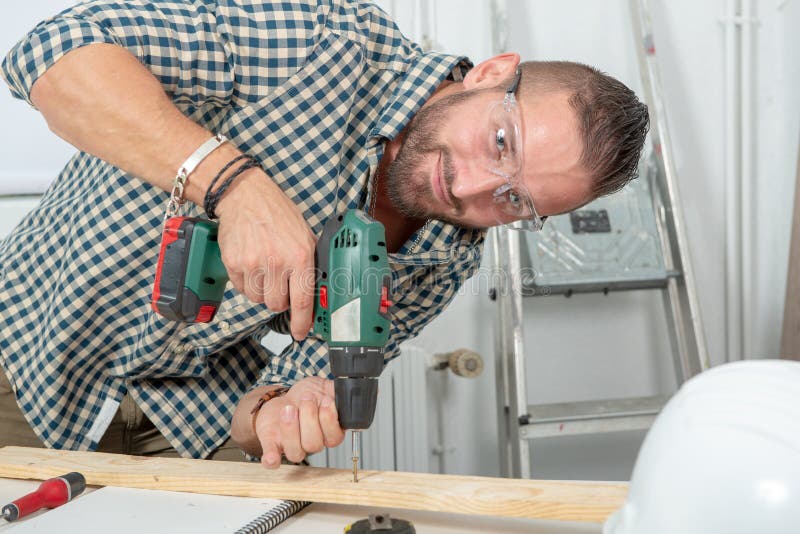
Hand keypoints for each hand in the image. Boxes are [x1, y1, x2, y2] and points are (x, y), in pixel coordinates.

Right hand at [215, 168, 316, 339]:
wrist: (245, 196)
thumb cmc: (278, 215)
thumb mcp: (305, 236)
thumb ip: (309, 265)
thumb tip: (314, 294)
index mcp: (299, 256)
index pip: (302, 300)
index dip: (302, 323)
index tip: (300, 333)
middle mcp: (277, 262)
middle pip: (277, 305)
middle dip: (279, 299)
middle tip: (279, 283)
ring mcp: (253, 263)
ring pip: (258, 299)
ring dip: (262, 291)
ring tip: (264, 269)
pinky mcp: (233, 263)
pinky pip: (242, 289)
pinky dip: (247, 283)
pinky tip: (251, 264)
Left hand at [255, 377, 343, 467]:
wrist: (286, 396)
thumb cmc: (308, 394)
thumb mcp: (324, 387)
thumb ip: (335, 392)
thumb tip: (344, 393)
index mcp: (329, 433)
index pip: (334, 437)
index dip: (329, 420)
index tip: (326, 401)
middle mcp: (312, 443)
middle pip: (313, 444)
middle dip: (310, 418)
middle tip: (307, 398)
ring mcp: (293, 446)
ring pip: (295, 452)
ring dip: (291, 430)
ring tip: (289, 408)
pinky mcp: (273, 444)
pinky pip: (273, 460)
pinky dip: (272, 458)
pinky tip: (270, 456)